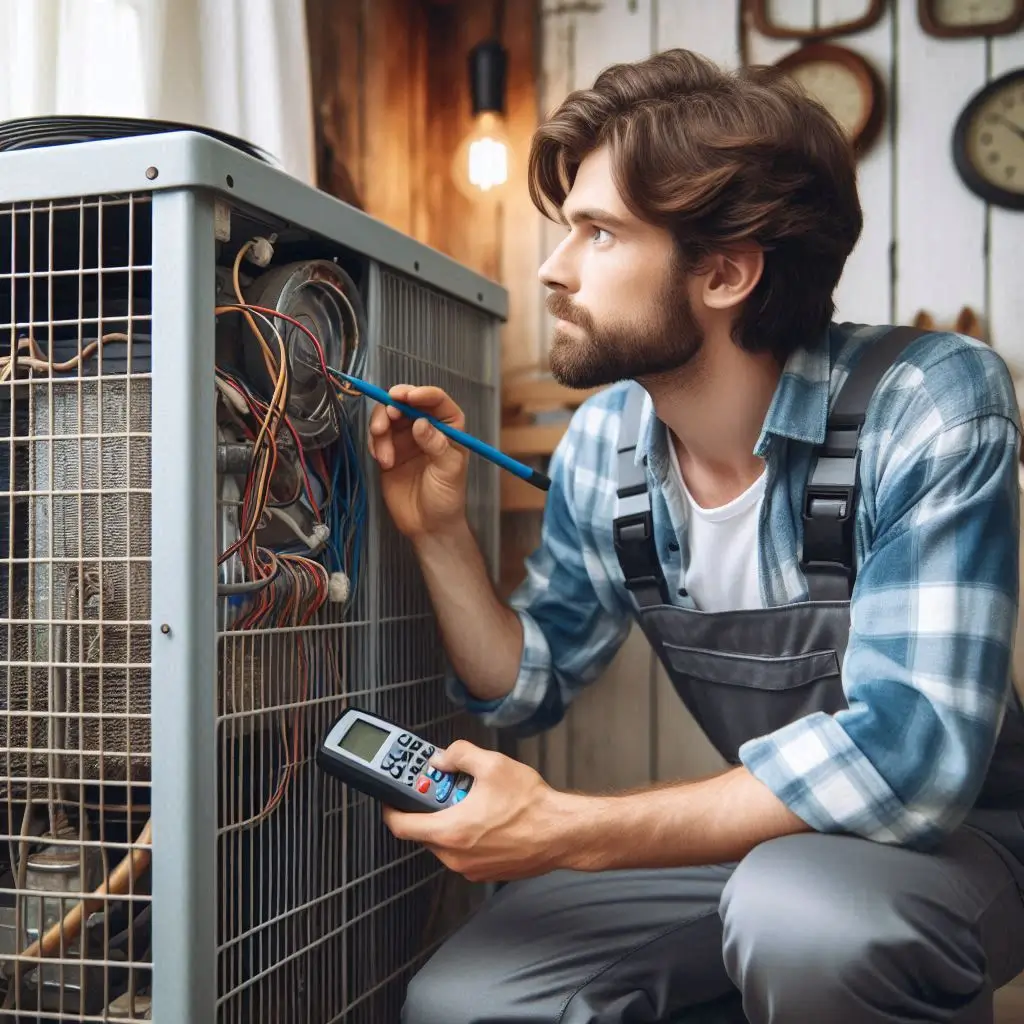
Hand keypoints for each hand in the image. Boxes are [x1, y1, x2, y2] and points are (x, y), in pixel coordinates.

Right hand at [367, 385, 468, 539]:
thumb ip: (437, 445)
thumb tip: (421, 423)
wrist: (428, 526)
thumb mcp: (449, 471)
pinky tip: (384, 462)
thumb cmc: (447, 498)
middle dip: (393, 406)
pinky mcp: (388, 451)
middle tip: (388, 419)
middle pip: (406, 402)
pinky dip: (375, 443)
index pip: (437, 401)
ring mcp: (406, 438)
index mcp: (449, 427)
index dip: (422, 394)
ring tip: (384, 454)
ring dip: (380, 427)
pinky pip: (377, 436)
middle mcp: (426, 427)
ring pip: (387, 416)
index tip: (407, 397)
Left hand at [382, 740, 574, 882]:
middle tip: (444, 787)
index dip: (390, 808)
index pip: (401, 826)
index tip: (390, 797)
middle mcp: (455, 856)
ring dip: (450, 820)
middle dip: (430, 807)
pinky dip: (467, 834)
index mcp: (450, 831)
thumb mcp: (492, 765)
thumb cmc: (531, 806)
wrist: (561, 833)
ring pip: (445, 842)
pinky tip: (488, 816)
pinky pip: (464, 851)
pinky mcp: (485, 872)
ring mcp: (470, 868)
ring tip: (473, 799)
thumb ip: (459, 755)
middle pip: (424, 831)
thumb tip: (442, 758)